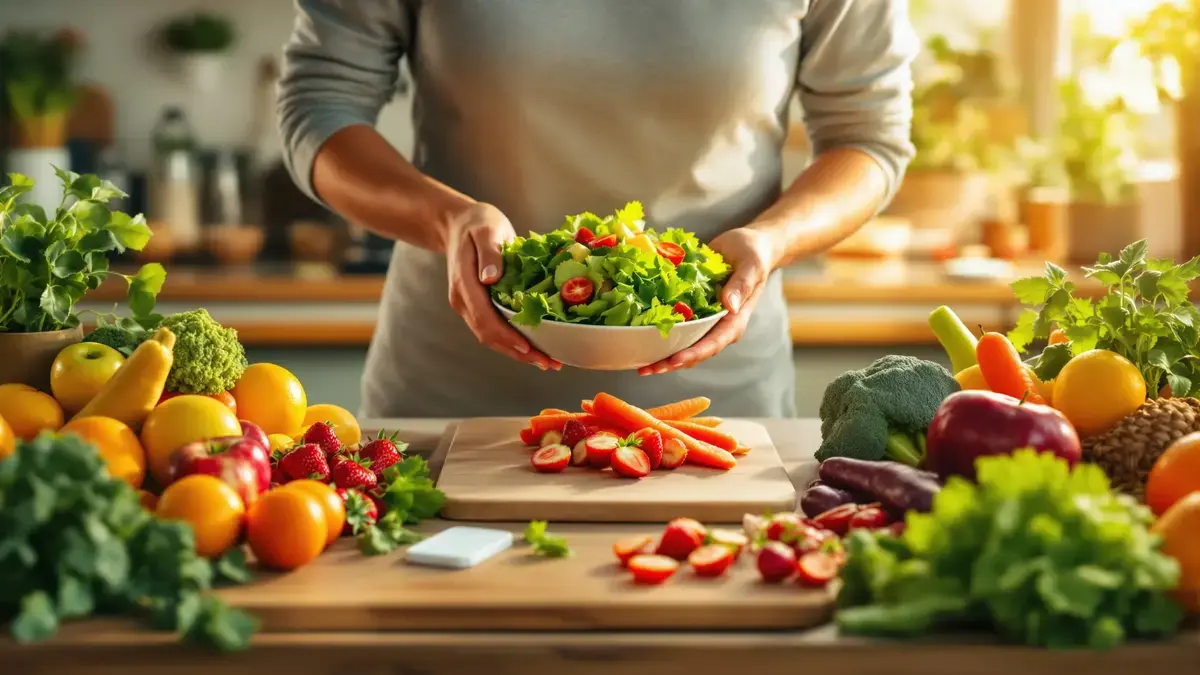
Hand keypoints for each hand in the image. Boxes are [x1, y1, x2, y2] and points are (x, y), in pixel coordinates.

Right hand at [445, 203, 560, 369]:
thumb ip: (490, 253)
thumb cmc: (477, 223)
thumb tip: (491, 278)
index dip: (507, 337)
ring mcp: (468, 306)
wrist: (457, 223)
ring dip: (518, 353)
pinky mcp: (476, 307)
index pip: (485, 319)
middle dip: (519, 353)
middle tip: (549, 363)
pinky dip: (513, 341)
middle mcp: (463, 301)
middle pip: (489, 336)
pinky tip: (533, 347)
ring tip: (546, 361)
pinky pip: (494, 329)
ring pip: (491, 338)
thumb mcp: (486, 229)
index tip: (529, 348)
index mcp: (465, 284)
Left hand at [638, 227, 775, 375]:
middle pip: (695, 351)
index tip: (674, 361)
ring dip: (663, 355)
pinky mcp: (695, 310)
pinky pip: (678, 325)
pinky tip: (641, 336)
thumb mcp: (752, 265)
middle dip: (671, 363)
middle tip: (647, 369)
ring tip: (640, 364)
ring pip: (684, 343)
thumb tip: (730, 306)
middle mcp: (719, 325)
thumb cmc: (754, 253)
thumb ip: (742, 285)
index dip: (693, 354)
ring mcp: (706, 319)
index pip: (714, 343)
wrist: (749, 244)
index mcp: (735, 319)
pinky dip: (661, 333)